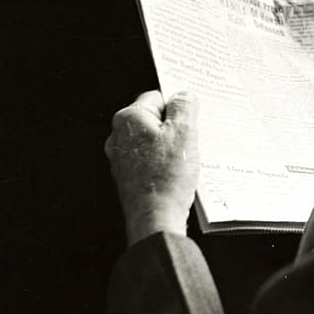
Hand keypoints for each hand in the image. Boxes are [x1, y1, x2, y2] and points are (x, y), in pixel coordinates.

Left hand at [105, 90, 198, 244]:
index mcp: (129, 119)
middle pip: (154, 119)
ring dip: (172, 145)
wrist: (156, 218)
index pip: (157, 97)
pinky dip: (165, 161)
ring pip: (154, 140)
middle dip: (175, 126)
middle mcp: (119, 136)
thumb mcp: (184, 132)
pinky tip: (179, 171)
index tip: (192, 114)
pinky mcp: (130, 175)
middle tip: (193, 136)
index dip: (177, 105)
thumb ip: (184, 106)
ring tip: (187, 157)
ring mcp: (122, 158)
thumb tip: (183, 96)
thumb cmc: (166, 176)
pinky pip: (151, 159)